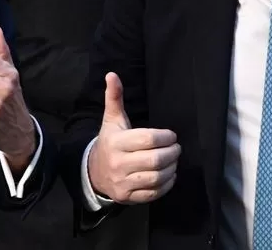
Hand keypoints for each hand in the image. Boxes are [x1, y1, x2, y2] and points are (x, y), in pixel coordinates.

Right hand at [87, 72, 179, 204]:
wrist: (93, 171)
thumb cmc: (109, 141)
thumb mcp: (111, 119)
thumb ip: (114, 97)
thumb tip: (112, 74)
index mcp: (116, 142)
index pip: (148, 139)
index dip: (165, 137)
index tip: (172, 135)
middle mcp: (118, 163)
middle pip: (155, 160)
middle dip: (172, 153)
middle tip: (177, 148)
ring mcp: (123, 182)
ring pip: (156, 177)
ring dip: (171, 168)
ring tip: (174, 160)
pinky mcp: (128, 197)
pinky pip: (154, 193)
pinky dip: (167, 184)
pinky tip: (169, 174)